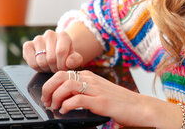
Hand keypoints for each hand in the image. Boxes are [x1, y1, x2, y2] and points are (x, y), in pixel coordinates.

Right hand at [22, 30, 82, 72]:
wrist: (55, 54)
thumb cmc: (66, 57)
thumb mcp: (74, 58)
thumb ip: (75, 60)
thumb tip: (69, 63)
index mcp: (63, 35)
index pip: (61, 52)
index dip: (62, 65)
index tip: (64, 68)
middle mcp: (50, 34)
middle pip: (51, 58)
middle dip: (55, 68)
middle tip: (56, 68)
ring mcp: (38, 39)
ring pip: (41, 61)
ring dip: (46, 68)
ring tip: (50, 66)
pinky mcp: (27, 45)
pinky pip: (31, 62)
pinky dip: (37, 67)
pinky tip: (41, 64)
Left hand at [41, 70, 181, 127]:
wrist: (139, 107)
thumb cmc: (119, 102)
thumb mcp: (99, 92)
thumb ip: (85, 91)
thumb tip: (66, 98)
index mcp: (89, 76)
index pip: (62, 73)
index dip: (50, 84)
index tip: (46, 96)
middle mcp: (91, 79)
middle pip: (61, 76)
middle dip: (48, 88)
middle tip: (46, 101)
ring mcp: (96, 89)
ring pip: (67, 85)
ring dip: (56, 97)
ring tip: (55, 107)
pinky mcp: (100, 101)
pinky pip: (78, 99)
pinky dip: (67, 105)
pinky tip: (65, 111)